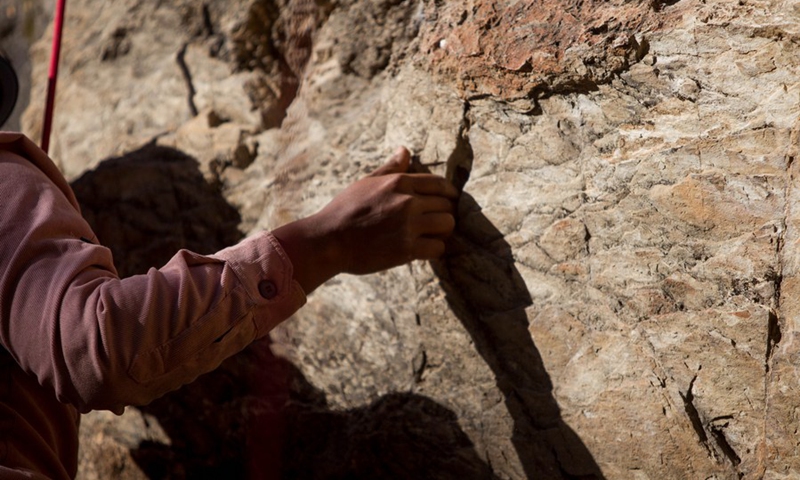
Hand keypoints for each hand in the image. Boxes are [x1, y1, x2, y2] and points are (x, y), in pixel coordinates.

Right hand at [273, 147, 458, 292]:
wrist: (329, 240)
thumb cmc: (345, 210)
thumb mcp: (366, 182)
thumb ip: (390, 168)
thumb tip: (405, 150)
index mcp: (399, 183)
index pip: (440, 184)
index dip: (449, 193)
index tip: (448, 200)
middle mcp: (408, 202)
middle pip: (447, 205)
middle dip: (443, 213)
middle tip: (435, 221)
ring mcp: (409, 226)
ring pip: (447, 225)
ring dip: (442, 231)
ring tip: (432, 235)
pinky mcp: (407, 249)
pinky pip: (438, 248)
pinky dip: (434, 249)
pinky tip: (424, 249)